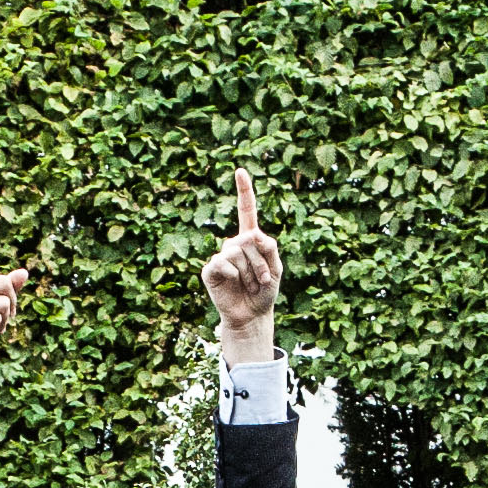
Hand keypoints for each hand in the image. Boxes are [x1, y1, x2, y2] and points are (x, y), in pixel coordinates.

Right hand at [201, 169, 280, 364]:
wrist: (251, 316)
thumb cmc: (265, 292)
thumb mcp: (277, 268)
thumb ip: (270, 247)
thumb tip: (252, 234)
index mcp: (250, 240)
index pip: (246, 211)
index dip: (244, 191)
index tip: (240, 171)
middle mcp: (234, 244)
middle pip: (248, 239)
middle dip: (260, 262)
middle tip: (262, 281)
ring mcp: (221, 256)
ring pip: (237, 252)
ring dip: (251, 272)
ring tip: (251, 286)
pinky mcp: (210, 270)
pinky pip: (223, 264)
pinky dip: (234, 275)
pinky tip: (235, 284)